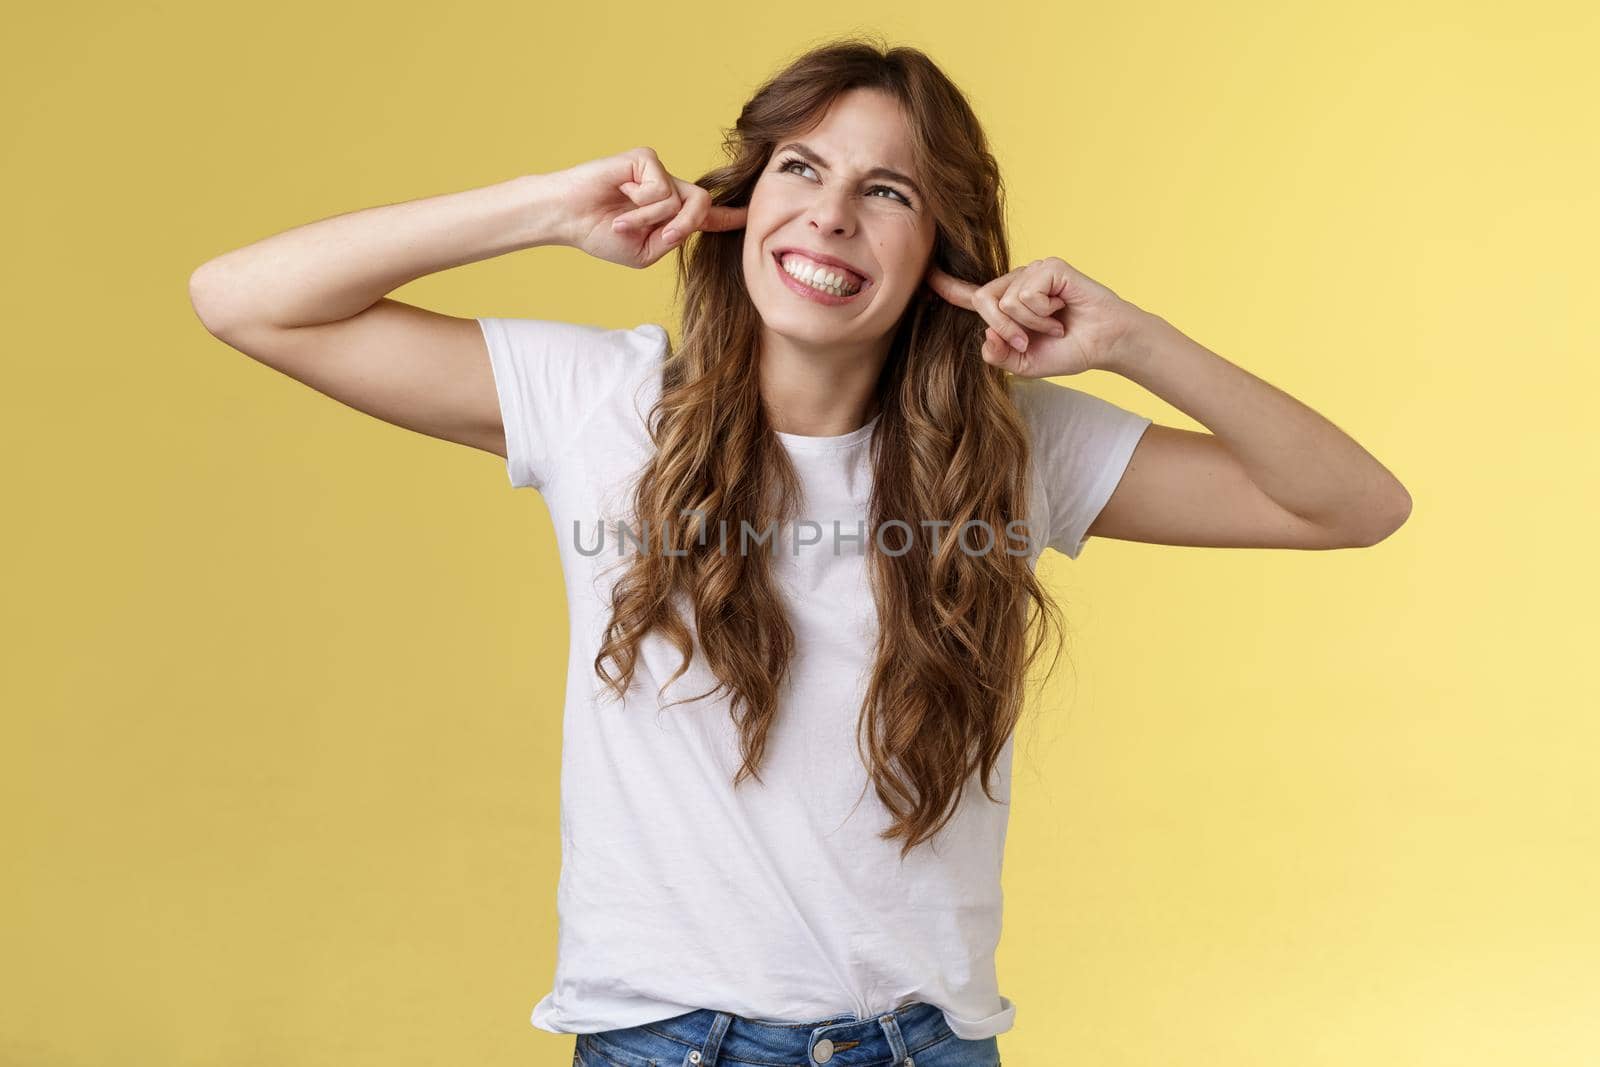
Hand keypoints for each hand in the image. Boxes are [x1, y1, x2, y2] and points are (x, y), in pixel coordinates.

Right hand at [546, 146, 746, 268]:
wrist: (568, 217)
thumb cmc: (600, 234)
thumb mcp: (646, 252)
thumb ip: (674, 239)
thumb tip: (688, 217)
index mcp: (670, 214)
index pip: (706, 216)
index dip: (729, 217)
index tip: (752, 217)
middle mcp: (669, 189)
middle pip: (701, 205)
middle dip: (684, 225)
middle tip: (661, 237)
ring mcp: (658, 172)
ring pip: (679, 201)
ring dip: (649, 219)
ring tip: (622, 221)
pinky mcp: (647, 158)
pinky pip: (661, 189)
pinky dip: (640, 204)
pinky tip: (619, 197)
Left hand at [924, 256, 1144, 376]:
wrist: (1105, 345)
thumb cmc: (1069, 350)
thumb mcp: (1026, 363)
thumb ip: (999, 356)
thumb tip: (985, 337)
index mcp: (1007, 304)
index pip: (971, 295)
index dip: (947, 287)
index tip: (926, 276)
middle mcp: (1016, 283)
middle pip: (983, 300)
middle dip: (1004, 329)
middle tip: (1029, 340)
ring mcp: (1033, 272)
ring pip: (1006, 300)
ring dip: (1031, 324)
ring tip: (1054, 325)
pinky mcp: (1050, 267)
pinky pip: (1027, 294)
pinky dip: (1043, 312)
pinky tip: (1062, 311)